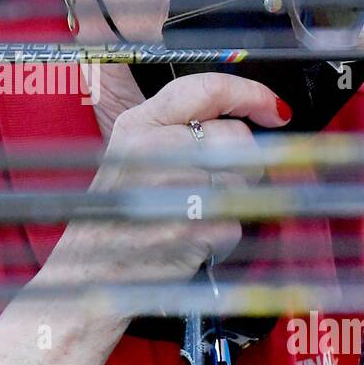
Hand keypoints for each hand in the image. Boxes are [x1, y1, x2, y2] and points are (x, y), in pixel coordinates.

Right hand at [38, 73, 291, 292]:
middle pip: (238, 138)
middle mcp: (152, 149)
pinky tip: (192, 242)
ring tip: (194, 217)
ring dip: (232, 203)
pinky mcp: (191, 228)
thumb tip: (246, 119)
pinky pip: (236, 224)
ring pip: (243, 181)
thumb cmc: (113, 219)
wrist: (88, 276)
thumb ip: (177, 129)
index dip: (251, 94)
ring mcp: (172, 188)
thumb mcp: (129, 156)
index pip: (207, 88)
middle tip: (213, 186)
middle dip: (241, 163)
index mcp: (137, 124)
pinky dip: (223, 238)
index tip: (275, 110)